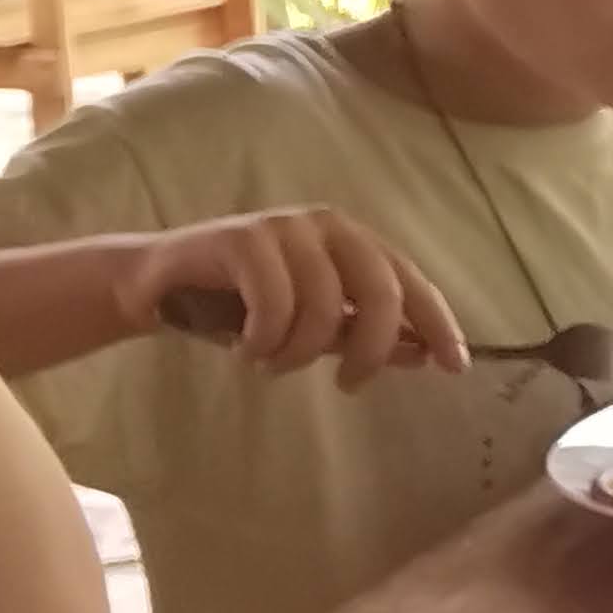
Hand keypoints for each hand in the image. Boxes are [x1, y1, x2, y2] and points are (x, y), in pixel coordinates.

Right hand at [117, 208, 468, 386]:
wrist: (156, 286)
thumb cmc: (240, 306)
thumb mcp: (311, 326)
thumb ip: (360, 334)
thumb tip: (421, 352)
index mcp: (352, 242)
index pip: (411, 282)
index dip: (437, 324)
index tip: (456, 366)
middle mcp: (326, 226)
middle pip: (380, 293)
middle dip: (371, 350)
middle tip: (350, 386)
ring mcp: (284, 227)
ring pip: (323, 307)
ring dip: (300, 353)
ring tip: (274, 364)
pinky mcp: (241, 239)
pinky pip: (274, 304)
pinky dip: (264, 340)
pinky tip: (247, 348)